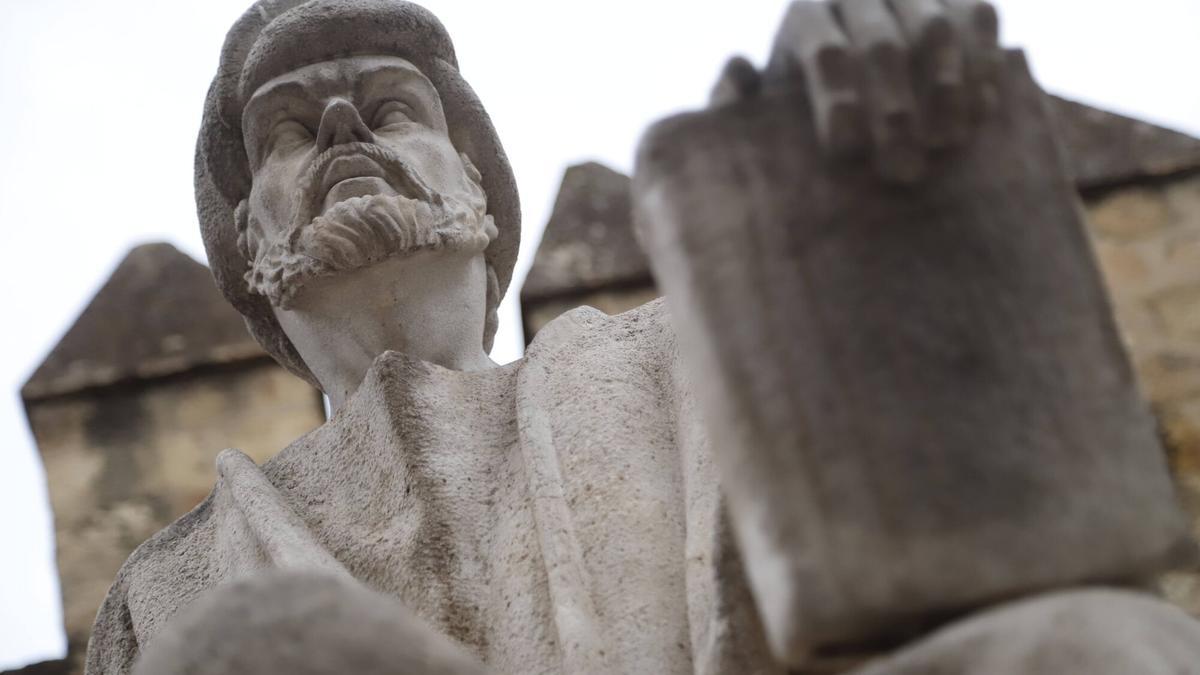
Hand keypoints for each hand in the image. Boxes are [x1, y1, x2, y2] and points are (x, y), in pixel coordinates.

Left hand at [711, 0, 1003, 182]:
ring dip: (945, 88)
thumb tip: (736, 68)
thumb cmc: (804, 114)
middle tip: (900, 169)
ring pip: (936, 27)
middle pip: (882, 43)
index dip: (836, 98)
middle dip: (892, 109)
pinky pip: (979, 18)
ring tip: (945, 144)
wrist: (864, 97)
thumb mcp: (764, 114)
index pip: (824, 49)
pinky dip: (983, 64)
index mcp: (807, 16)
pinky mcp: (961, 0)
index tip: (846, 150)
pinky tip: (980, 113)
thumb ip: (737, 103)